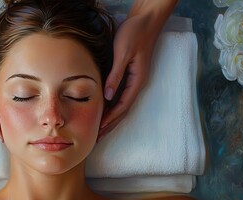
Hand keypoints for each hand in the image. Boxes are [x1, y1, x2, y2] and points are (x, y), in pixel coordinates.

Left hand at [98, 0, 177, 140]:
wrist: (145, 19)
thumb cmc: (135, 33)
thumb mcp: (123, 53)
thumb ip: (116, 75)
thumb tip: (108, 96)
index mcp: (137, 81)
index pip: (122, 106)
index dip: (110, 119)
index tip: (99, 130)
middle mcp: (137, 83)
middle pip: (123, 110)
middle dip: (111, 124)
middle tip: (97, 137)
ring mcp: (134, 80)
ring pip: (121, 104)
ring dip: (111, 117)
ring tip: (99, 129)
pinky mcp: (129, 74)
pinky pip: (119, 95)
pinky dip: (111, 105)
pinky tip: (103, 109)